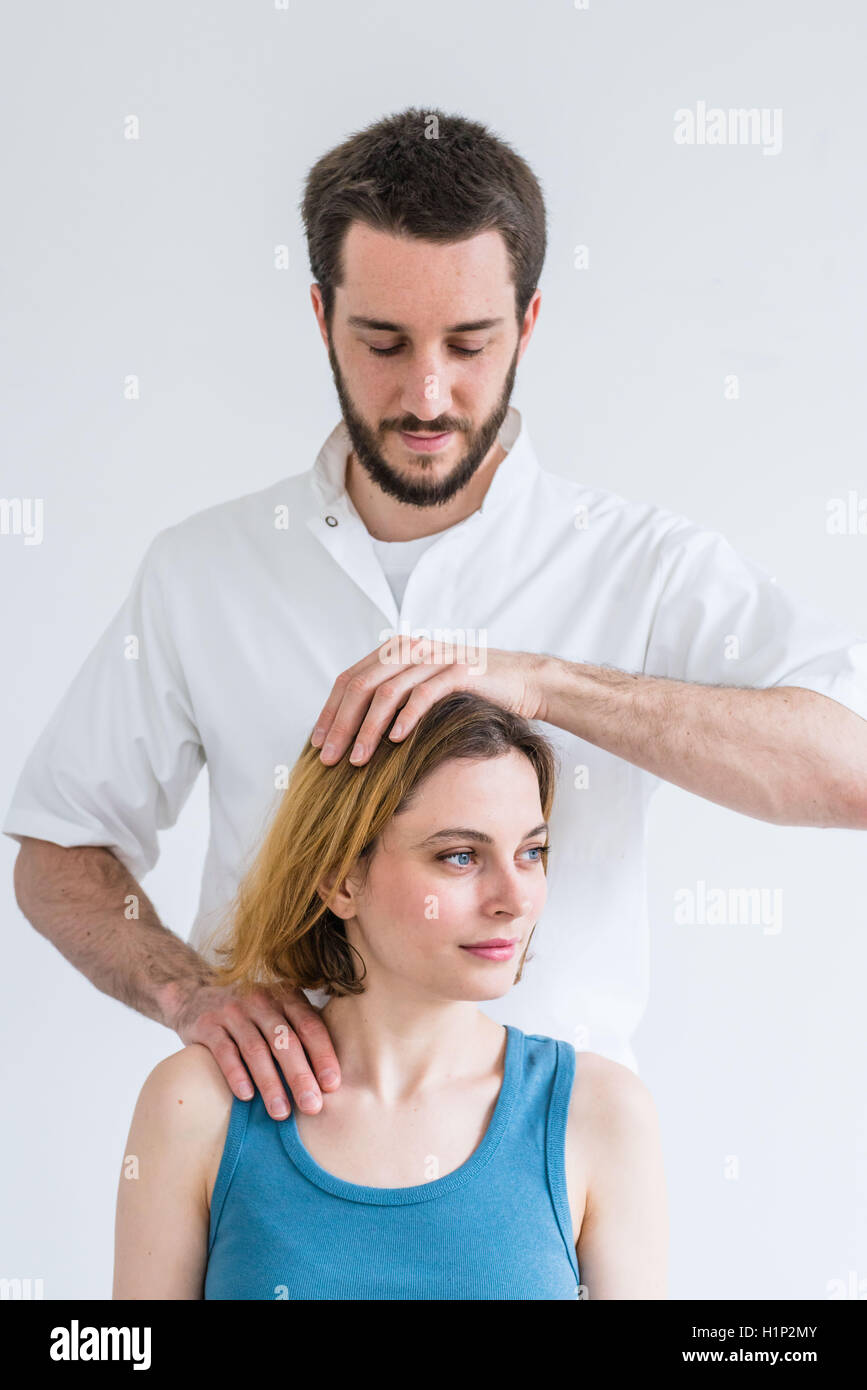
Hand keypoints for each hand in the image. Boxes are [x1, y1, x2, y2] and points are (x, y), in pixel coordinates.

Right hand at [172, 981, 340, 1118]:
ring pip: (256, 1049)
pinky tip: (246, 1096)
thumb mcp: (278, 1012)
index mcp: (286, 996)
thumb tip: (331, 1078)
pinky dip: (236, 1074)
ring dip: (270, 1083)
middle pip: (285, 1040)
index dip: (323, 1055)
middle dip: (300, 1076)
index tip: (332, 1085)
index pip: (309, 1025)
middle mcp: (261, 1000)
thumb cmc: (251, 1014)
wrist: (197, 995)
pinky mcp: (208, 1025)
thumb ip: (300, 1033)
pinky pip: (225, 1051)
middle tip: (312, 1106)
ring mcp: (233, 1011)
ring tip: (281, 1112)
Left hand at [311, 640, 549, 764]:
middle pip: (360, 686)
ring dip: (367, 729)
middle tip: (328, 759)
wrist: (521, 682)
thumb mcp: (422, 692)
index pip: (349, 680)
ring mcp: (433, 657)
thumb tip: (352, 734)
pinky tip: (395, 742)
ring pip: (387, 693)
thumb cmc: (469, 694)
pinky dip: (406, 718)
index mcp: (395, 652)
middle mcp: (410, 649)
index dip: (329, 712)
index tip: (317, 745)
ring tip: (357, 761)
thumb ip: (391, 700)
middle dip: (341, 725)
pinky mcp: (459, 671)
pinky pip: (423, 694)